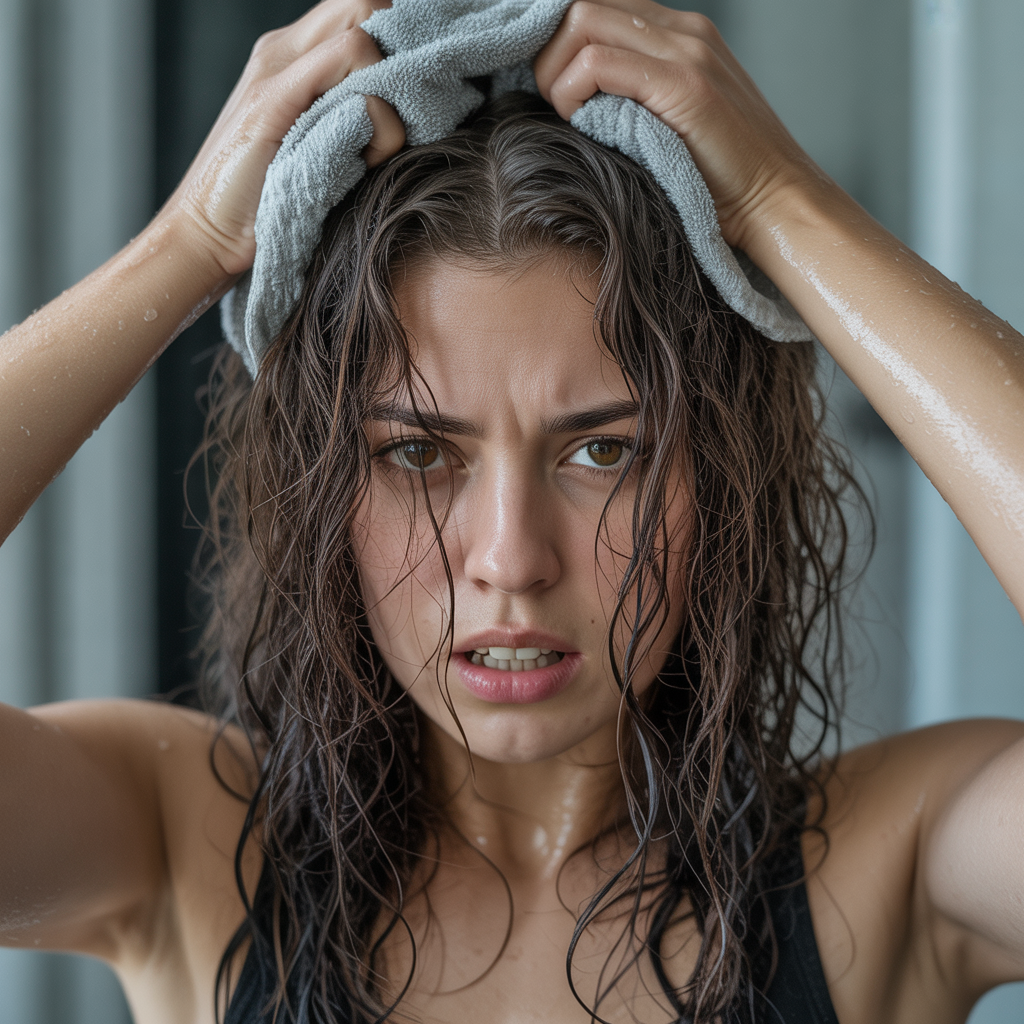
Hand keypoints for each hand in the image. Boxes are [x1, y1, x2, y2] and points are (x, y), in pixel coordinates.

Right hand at [163, 0, 405, 280]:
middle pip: (366, 2)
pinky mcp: (274, 98)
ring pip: (364, 26)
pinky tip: (367, 155)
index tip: (422, 91)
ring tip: (381, 147)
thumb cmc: (269, 204)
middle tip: (412, 115)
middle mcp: (284, 49)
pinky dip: (377, 109)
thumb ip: (354, 118)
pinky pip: (349, 60)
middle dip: (405, 52)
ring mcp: (276, 68)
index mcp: (294, 55)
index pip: (360, 7)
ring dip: (394, 88)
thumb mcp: (323, 150)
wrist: (205, 234)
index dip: (401, 36)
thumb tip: (409, 116)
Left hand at [533, 0, 821, 249]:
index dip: (561, 44)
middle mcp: (683, 29)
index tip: (554, 90)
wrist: (776, 201)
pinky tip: (582, 124)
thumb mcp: (672, 122)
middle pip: (581, 6)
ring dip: (555, 71)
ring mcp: (685, 51)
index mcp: (681, 33)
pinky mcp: (682, 85)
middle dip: (549, 54)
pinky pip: (596, 64)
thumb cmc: (722, 179)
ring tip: (570, 116)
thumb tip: (578, 101)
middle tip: (555, 105)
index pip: (600, 6)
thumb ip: (637, 96)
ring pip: (581, 20)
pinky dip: (571, 92)